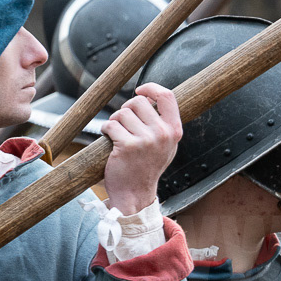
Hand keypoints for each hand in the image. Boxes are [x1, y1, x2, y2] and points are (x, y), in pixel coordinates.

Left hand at [102, 84, 181, 215]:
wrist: (136, 192)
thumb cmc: (147, 166)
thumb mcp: (166, 145)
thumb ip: (163, 123)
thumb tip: (149, 96)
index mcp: (174, 130)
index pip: (167, 96)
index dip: (151, 88)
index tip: (140, 90)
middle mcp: (163, 134)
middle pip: (138, 102)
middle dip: (126, 110)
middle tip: (125, 124)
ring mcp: (146, 140)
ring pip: (121, 113)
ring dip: (115, 121)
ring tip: (118, 135)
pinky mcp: (127, 146)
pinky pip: (110, 125)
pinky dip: (106, 130)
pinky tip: (110, 141)